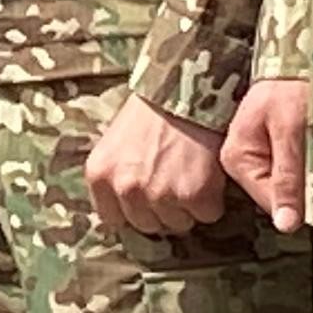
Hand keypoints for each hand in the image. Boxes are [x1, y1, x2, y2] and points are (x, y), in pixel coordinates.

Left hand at [89, 96, 236, 239]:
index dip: (133, 211)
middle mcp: (125, 188)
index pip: (113, 220)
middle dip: (162, 209)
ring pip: (178, 224)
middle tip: (173, 179)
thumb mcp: (115, 143)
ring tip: (189, 172)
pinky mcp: (194, 195)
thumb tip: (124, 210)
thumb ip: (115, 176)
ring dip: (188, 206)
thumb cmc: (151, 113)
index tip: (146, 198)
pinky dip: (212, 199)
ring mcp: (159, 194)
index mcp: (100, 176)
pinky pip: (207, 214)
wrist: (186, 87)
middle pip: (147, 225)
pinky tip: (207, 172)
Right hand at [224, 79, 310, 231]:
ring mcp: (262, 157)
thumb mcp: (292, 130)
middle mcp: (245, 162)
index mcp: (238, 158)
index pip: (272, 203)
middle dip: (310, 187)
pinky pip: (299, 172)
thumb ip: (288, 177)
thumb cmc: (294, 85)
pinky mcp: (279, 151)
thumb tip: (285, 225)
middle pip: (282, 196)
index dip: (303, 203)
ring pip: (294, 185)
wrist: (307, 55)